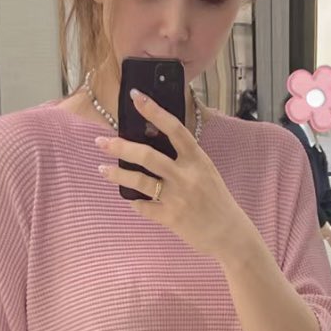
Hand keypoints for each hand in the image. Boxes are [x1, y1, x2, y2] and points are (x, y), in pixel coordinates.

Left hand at [94, 87, 251, 262]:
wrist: (229, 233)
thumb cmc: (216, 199)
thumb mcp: (205, 170)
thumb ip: (184, 157)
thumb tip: (154, 140)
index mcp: (197, 158)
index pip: (173, 128)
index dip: (154, 110)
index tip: (136, 97)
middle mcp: (186, 175)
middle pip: (147, 156)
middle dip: (121, 147)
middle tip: (101, 141)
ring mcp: (177, 198)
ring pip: (140, 182)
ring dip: (117, 174)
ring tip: (102, 169)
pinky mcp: (171, 218)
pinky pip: (144, 208)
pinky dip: (135, 203)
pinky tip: (131, 200)